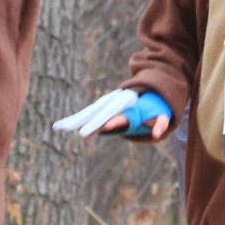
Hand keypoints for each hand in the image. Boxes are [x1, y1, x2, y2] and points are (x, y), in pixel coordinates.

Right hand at [52, 88, 171, 139]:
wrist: (146, 90)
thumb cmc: (154, 107)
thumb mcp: (162, 114)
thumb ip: (161, 123)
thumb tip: (158, 134)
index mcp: (129, 106)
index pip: (120, 115)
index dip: (113, 121)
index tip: (104, 127)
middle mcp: (114, 103)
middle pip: (101, 114)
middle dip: (91, 123)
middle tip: (80, 133)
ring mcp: (105, 104)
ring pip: (89, 112)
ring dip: (77, 119)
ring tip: (62, 127)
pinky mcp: (100, 106)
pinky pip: (86, 113)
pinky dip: (74, 118)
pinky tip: (62, 125)